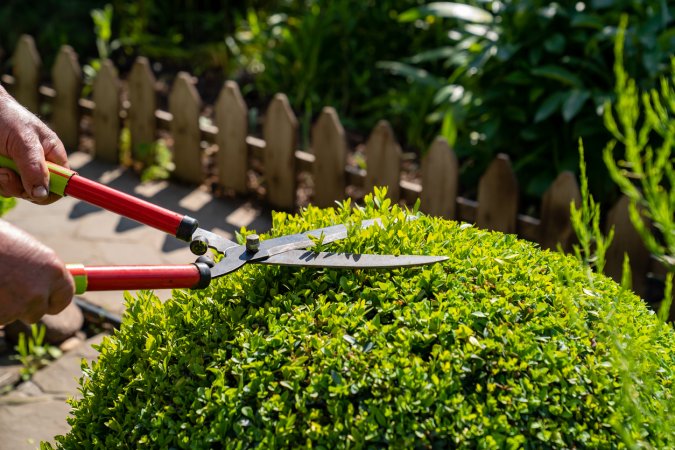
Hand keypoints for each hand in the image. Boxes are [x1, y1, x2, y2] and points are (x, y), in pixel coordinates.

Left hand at [0, 84, 69, 203]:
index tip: (38, 194)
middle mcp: (37, 166)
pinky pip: (1, 188)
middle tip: (7, 173)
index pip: (63, 183)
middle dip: (21, 187)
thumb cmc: (6, 117)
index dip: (54, 191)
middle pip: (37, 193)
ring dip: (4, 183)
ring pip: (16, 192)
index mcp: (52, 156)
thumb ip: (35, 167)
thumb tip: (42, 193)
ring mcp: (19, 170)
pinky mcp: (3, 172)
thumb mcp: (24, 141)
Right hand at [0, 219, 73, 323]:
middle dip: (22, 306)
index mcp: (54, 270)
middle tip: (8, 290)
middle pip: (36, 312)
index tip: (46, 301)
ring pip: (11, 316)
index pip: (65, 297)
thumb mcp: (25, 249)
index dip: (53, 300)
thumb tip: (47, 285)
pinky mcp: (0, 315)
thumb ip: (38, 269)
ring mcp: (18, 306)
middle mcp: (40, 290)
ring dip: (2, 306)